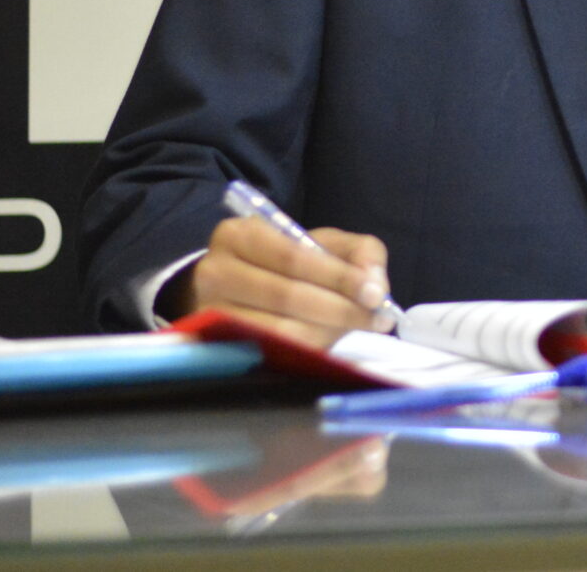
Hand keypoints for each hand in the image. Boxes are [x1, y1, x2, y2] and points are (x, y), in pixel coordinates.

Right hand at [184, 215, 393, 348]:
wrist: (236, 289)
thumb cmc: (286, 264)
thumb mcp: (323, 244)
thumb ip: (359, 253)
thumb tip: (374, 283)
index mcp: (240, 234)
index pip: (293, 257)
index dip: (338, 277)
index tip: (375, 294)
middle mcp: (215, 271)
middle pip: (286, 295)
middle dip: (340, 309)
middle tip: (378, 319)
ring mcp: (209, 312)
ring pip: (278, 329)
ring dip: (326, 332)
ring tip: (356, 329)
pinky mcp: (215, 345)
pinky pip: (269, 352)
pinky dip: (306, 349)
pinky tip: (329, 342)